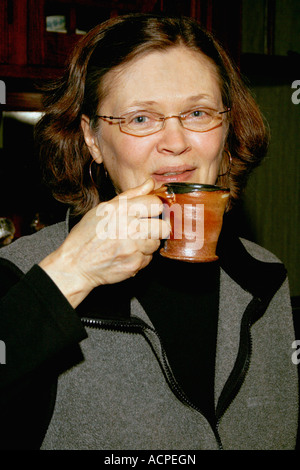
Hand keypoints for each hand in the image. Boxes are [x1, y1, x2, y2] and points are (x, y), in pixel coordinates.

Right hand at [39, 178, 169, 307]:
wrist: (76, 263)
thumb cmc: (87, 235)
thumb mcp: (104, 208)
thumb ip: (130, 195)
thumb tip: (150, 183)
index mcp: (121, 210)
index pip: (156, 204)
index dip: (154, 209)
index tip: (149, 213)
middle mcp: (129, 227)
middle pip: (163, 226)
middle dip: (156, 228)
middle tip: (145, 230)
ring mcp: (133, 247)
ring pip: (156, 244)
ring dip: (147, 244)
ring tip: (130, 244)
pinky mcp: (134, 264)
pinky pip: (148, 259)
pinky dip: (139, 258)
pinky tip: (126, 255)